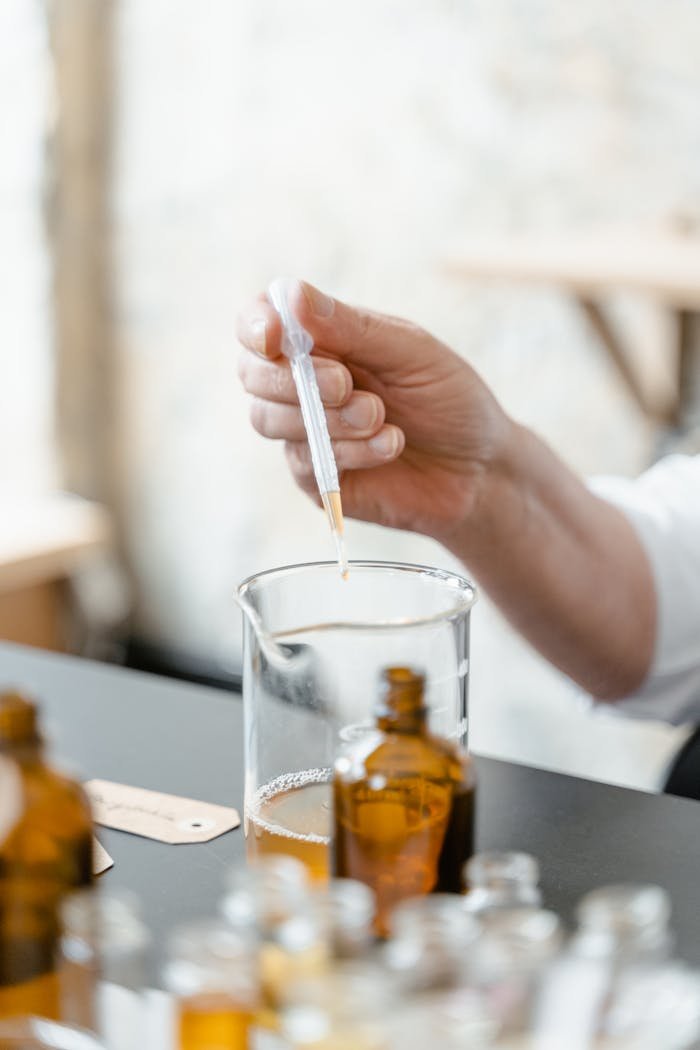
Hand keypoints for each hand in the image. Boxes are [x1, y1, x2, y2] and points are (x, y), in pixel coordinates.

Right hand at [237, 279, 511, 545]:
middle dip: (293, 378)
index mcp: (322, 340)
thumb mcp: (410, 352)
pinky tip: (390, 446)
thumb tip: (288, 296)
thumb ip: (351, 326)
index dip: (256, 325)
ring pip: (267, 418)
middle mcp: (303, 383)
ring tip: (381, 418)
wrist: (481, 468)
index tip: (275, 336)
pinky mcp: (316, 478)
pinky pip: (304, 461)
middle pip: (252, 373)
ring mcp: (305, 432)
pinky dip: (349, 451)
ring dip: (327, 417)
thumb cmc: (449, 399)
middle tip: (347, 385)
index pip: (260, 322)